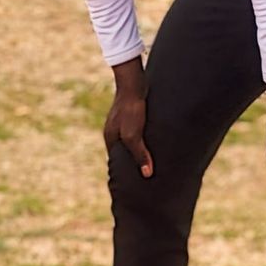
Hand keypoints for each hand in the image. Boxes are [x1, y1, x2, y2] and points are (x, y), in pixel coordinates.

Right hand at [106, 57, 152, 177]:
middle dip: (133, 160)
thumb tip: (147, 175)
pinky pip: (138, 130)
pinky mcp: (132, 113)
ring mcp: (122, 121)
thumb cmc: (131, 109)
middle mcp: (114, 130)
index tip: (136, 182)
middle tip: (148, 173)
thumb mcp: (134, 135)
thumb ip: (140, 155)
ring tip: (154, 158)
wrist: (133, 82)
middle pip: (124, 150)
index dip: (125, 171)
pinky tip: (155, 139)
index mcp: (110, 138)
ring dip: (141, 148)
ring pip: (132, 140)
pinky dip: (145, 137)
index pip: (116, 160)